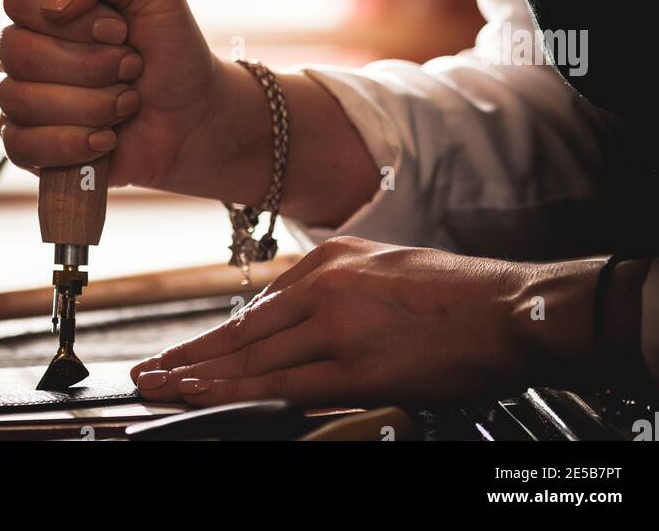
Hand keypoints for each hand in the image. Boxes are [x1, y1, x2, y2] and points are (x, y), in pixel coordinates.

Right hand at [0, 0, 251, 195]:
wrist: (192, 115)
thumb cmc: (169, 44)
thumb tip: (54, 1)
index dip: (72, 19)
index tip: (118, 28)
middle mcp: (22, 42)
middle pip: (18, 51)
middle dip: (92, 65)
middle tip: (131, 65)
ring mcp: (18, 94)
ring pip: (21, 100)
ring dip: (93, 105)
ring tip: (126, 101)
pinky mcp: (24, 143)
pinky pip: (21, 146)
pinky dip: (75, 143)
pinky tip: (106, 138)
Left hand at [130, 237, 604, 407]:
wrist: (508, 307)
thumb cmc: (458, 296)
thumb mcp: (385, 268)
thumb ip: (339, 291)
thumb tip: (301, 321)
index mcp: (332, 260)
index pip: (258, 306)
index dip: (215, 335)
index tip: (184, 351)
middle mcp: (325, 285)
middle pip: (244, 330)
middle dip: (192, 356)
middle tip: (150, 371)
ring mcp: (336, 324)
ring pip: (253, 357)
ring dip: (202, 377)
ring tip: (164, 389)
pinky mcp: (355, 363)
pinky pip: (284, 384)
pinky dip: (240, 393)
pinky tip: (209, 399)